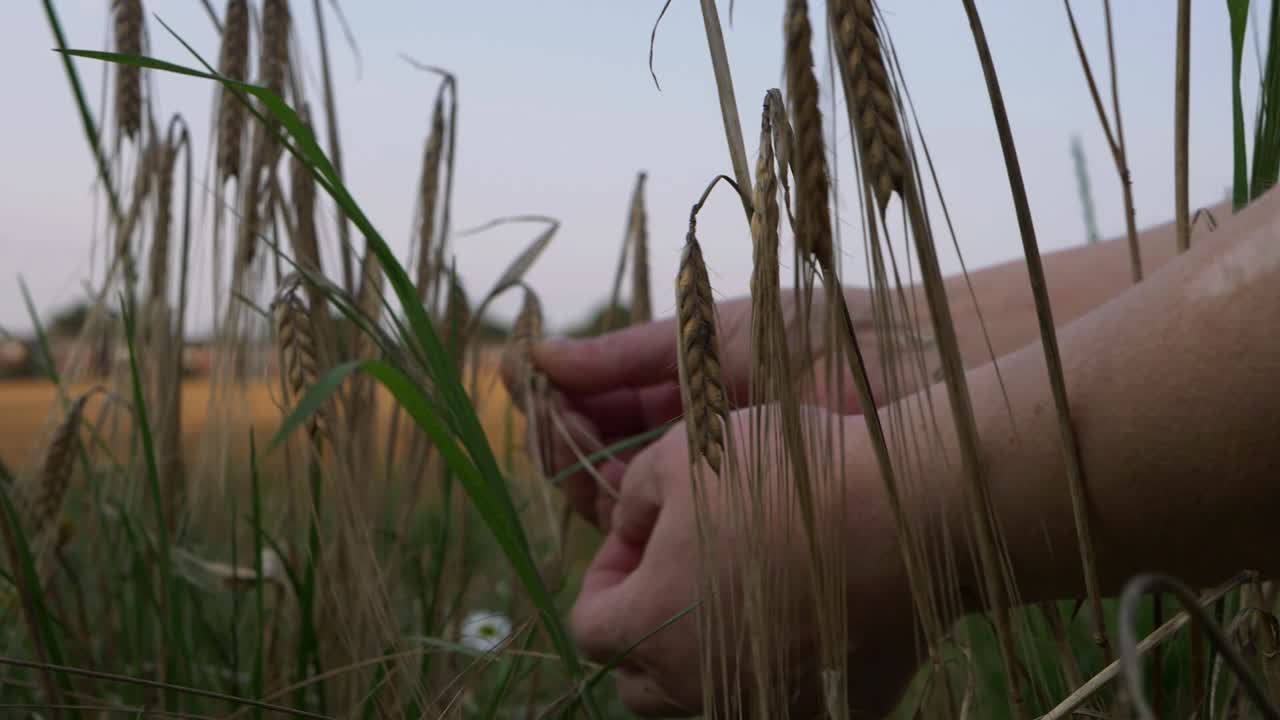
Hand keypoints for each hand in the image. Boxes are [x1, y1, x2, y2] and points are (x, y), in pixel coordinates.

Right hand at [514, 289, 918, 530]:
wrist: (902, 369)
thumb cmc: (814, 336)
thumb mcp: (707, 336)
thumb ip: (623, 354)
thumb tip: (536, 353)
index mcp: (685, 399)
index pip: (601, 409)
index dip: (560, 400)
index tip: (528, 379)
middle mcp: (690, 451)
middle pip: (599, 457)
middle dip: (562, 435)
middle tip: (549, 414)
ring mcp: (708, 493)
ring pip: (616, 498)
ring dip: (579, 468)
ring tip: (571, 433)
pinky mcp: (728, 532)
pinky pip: (655, 528)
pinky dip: (618, 505)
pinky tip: (606, 477)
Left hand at [571, 407, 921, 715]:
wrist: (903, 510)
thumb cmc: (778, 475)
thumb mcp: (677, 456)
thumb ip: (630, 500)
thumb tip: (629, 531)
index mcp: (648, 625)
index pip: (589, 625)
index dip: (607, 575)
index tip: (645, 536)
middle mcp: (696, 683)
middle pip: (638, 681)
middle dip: (644, 628)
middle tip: (681, 569)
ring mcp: (765, 705)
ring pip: (702, 699)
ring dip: (702, 657)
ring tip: (735, 594)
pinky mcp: (829, 712)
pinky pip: (780, 703)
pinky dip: (775, 674)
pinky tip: (798, 620)